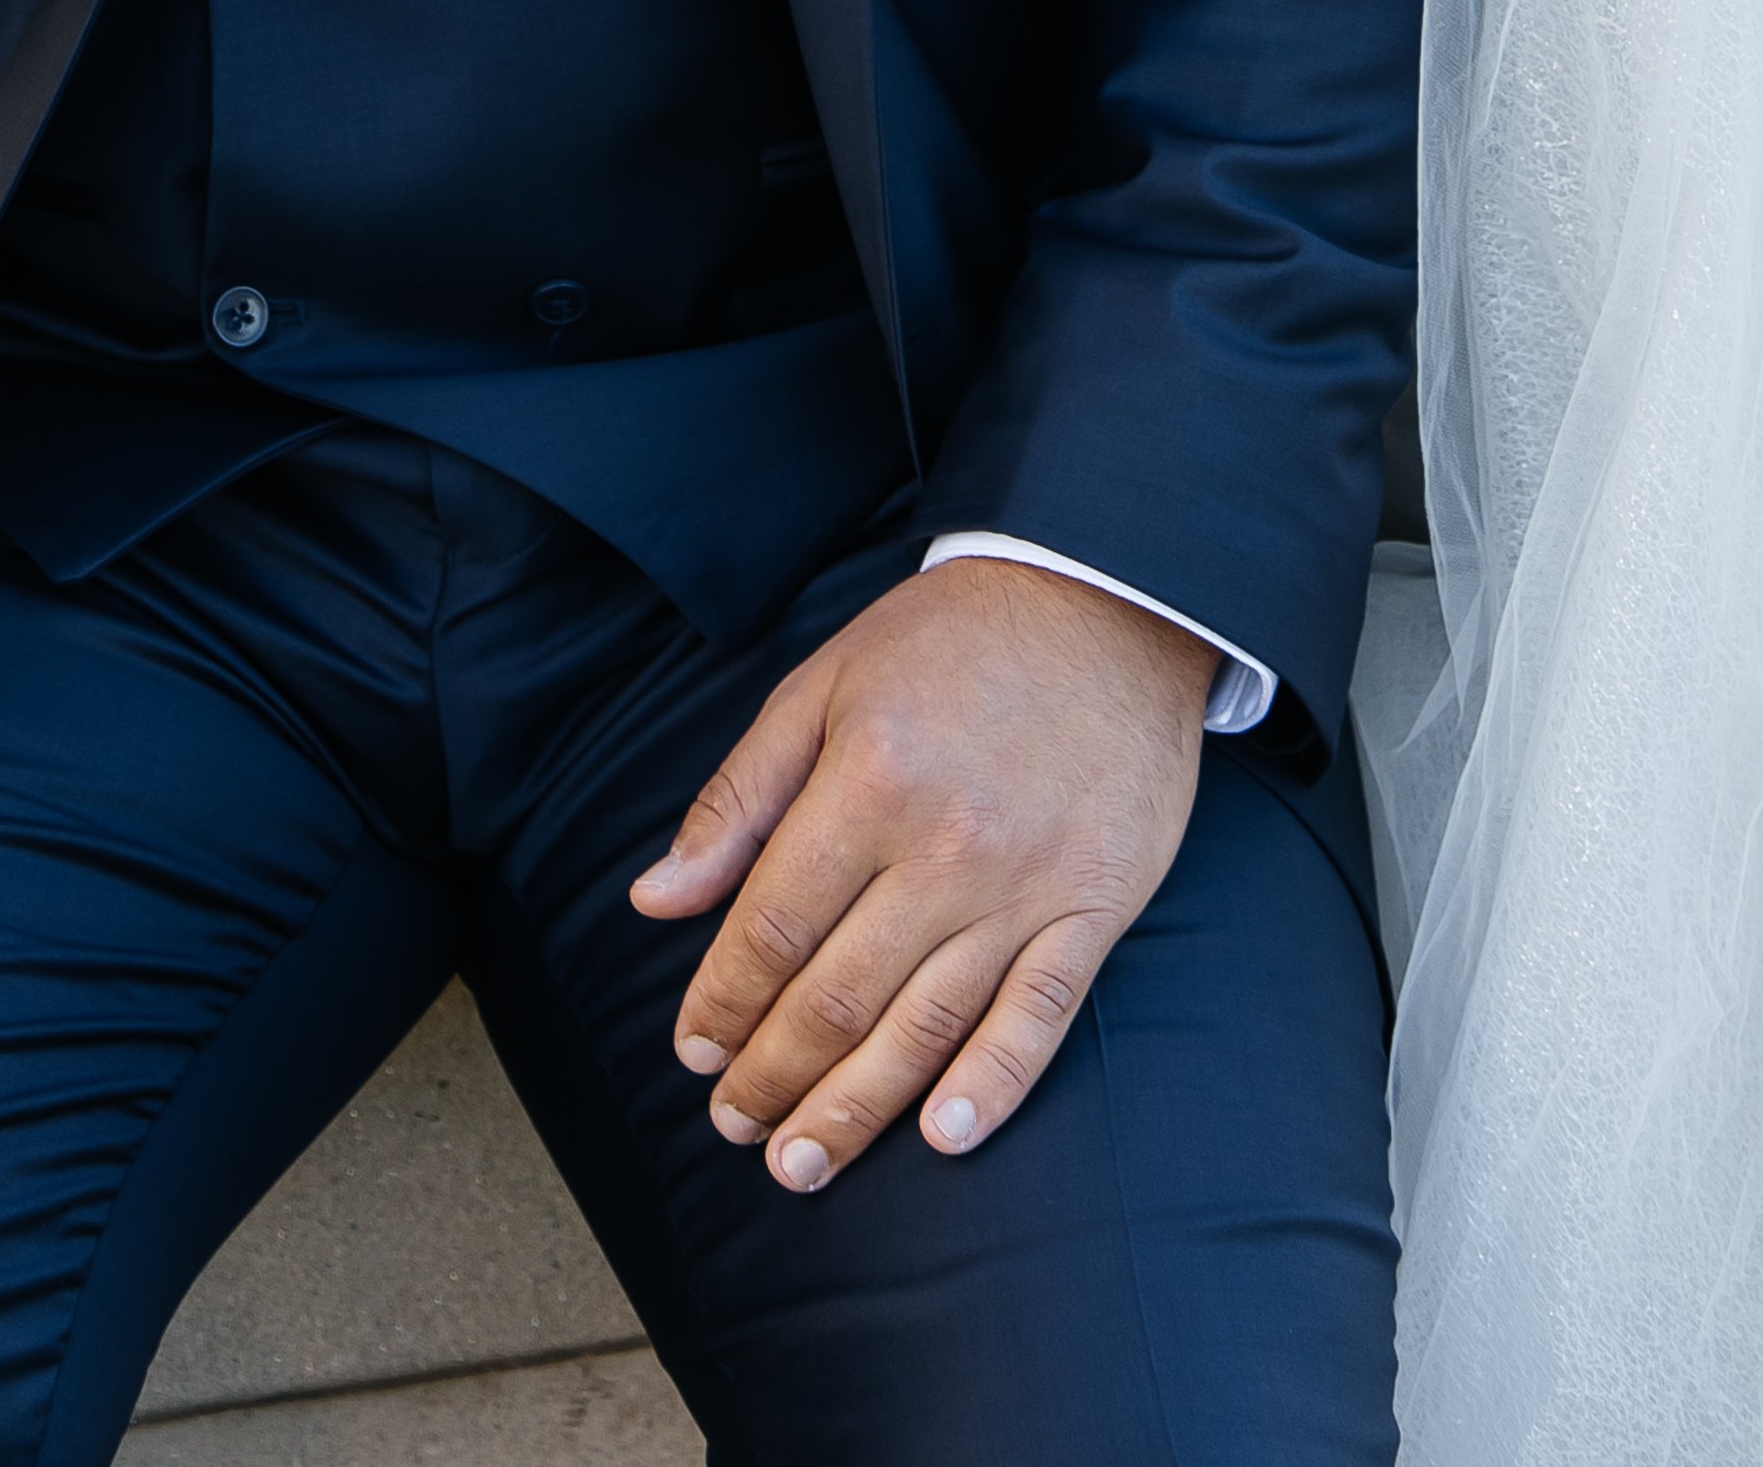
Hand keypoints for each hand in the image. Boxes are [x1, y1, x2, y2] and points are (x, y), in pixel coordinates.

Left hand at [632, 562, 1211, 1192]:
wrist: (1107, 601)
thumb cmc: (949, 638)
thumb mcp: (823, 684)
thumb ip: (739, 796)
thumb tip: (655, 898)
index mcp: (869, 779)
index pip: (772, 927)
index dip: (721, 1002)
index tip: (692, 1051)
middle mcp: (947, 843)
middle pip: (839, 994)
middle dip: (773, 1074)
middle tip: (732, 1125)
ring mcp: (1027, 883)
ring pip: (927, 1026)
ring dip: (855, 1107)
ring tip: (799, 1161)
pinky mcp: (1096, 906)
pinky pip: (1040, 1017)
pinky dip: (992, 1085)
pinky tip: (942, 1135)